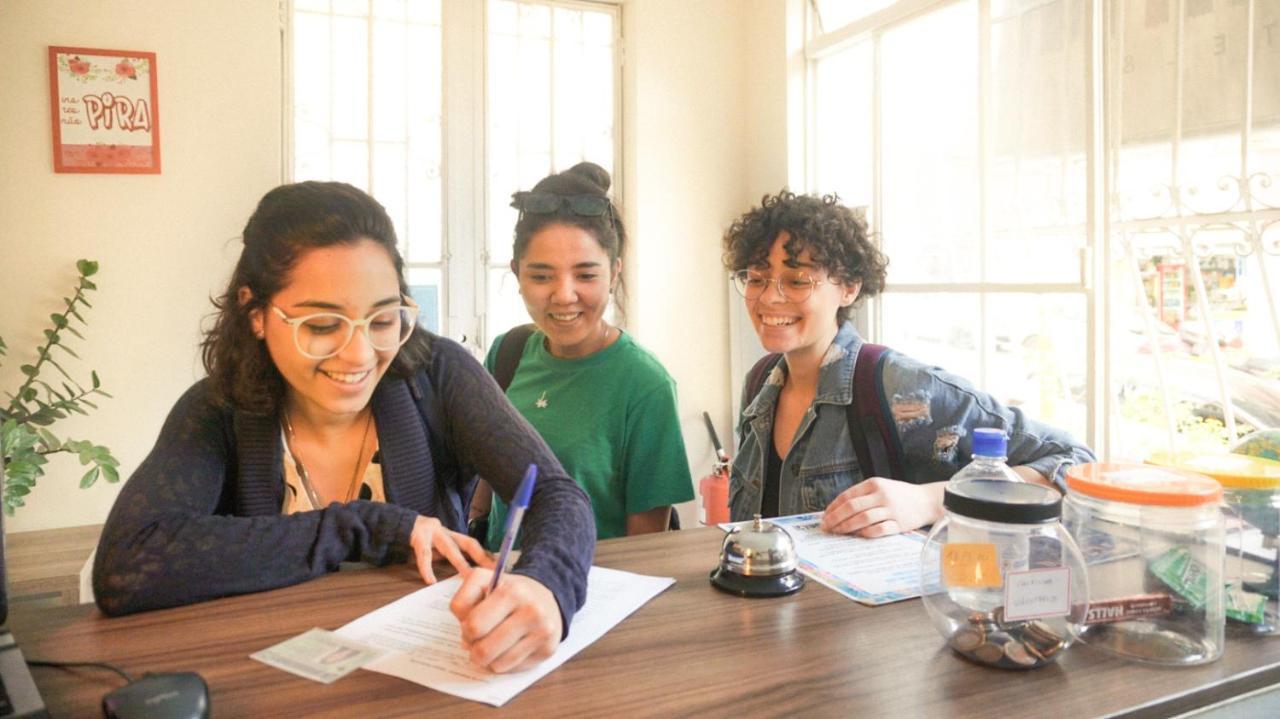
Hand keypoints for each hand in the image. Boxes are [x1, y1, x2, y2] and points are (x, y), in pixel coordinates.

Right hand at [408, 516, 493, 583]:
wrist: (400, 523)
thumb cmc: (423, 539)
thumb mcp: (439, 545)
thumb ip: (451, 555)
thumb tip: (469, 574)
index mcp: (452, 535)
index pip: (473, 544)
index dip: (485, 554)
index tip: (498, 567)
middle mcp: (446, 532)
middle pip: (468, 544)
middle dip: (481, 557)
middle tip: (491, 571)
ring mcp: (433, 533)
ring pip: (450, 548)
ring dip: (460, 562)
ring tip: (469, 575)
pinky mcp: (418, 537)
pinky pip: (424, 555)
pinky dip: (427, 569)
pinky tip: (430, 579)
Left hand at [449, 569, 561, 672]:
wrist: (544, 598)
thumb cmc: (507, 593)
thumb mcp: (481, 582)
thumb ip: (462, 603)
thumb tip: (466, 640)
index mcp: (513, 592)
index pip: (475, 627)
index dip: (466, 631)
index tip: (470, 626)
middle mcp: (532, 611)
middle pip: (484, 651)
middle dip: (474, 649)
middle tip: (478, 641)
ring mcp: (542, 632)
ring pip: (498, 665)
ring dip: (489, 659)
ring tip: (493, 644)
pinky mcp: (548, 650)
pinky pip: (513, 670)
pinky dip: (505, 663)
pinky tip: (509, 649)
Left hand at [819, 478, 944, 536]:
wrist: (927, 500)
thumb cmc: (900, 495)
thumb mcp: (881, 487)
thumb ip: (862, 495)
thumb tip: (837, 510)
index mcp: (874, 484)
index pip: (848, 495)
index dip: (833, 507)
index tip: (824, 516)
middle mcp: (881, 495)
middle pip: (852, 507)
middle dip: (835, 518)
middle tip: (826, 527)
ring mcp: (891, 510)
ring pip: (863, 519)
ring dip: (847, 527)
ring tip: (838, 533)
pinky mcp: (899, 524)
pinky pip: (878, 530)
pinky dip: (865, 533)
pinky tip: (857, 535)